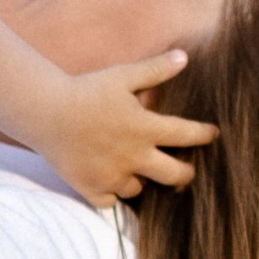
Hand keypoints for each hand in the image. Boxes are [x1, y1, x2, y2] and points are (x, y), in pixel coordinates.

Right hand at [37, 52, 218, 205]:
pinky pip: (111, 202)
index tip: (212, 134)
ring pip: (140, 189)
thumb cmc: (86, 90)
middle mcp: (134, 156)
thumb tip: (185, 56)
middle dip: (186, 174)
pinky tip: (112, 183)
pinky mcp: (91, 188)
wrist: (45, 111)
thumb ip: (156, 69)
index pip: (187, 135)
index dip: (204, 135)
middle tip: (186, 170)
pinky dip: (113, 194)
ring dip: (143, 180)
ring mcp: (113, 176)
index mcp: (145, 128)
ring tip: (140, 171)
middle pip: (176, 176)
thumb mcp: (123, 75)